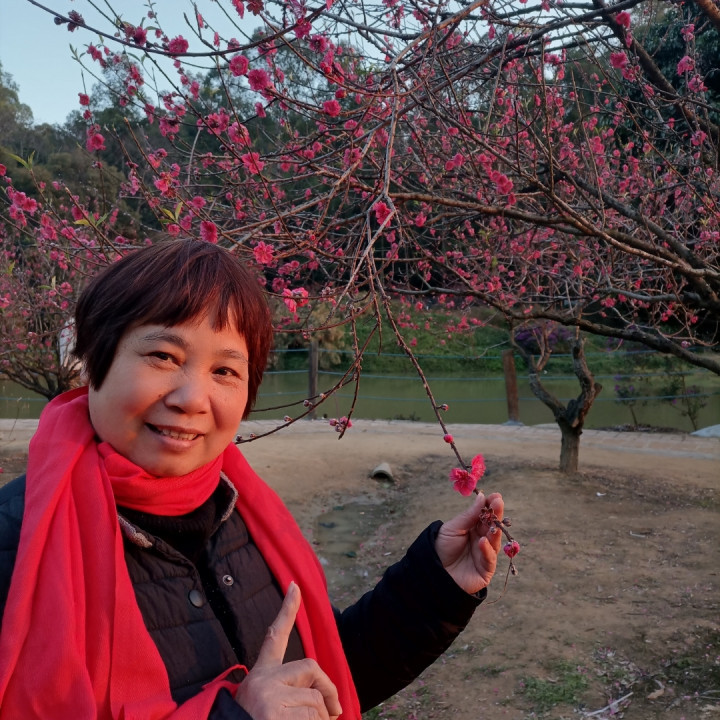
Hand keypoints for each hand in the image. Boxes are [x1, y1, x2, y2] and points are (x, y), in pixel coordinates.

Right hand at [234, 582, 341, 719]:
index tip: (295, 586)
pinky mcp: (273, 714)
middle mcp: (262, 681)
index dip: (286, 610)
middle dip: (329, 691)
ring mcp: (267, 697)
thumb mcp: (267, 707)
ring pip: (316, 701)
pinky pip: (312, 719)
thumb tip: (332, 707)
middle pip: (311, 668)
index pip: (275, 637)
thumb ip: (294, 696)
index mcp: (259, 676)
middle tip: (336, 712)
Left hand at [435, 492, 503, 594]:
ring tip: (492, 519)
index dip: (491, 506)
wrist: (431, 571)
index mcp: (473, 529)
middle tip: (498, 502)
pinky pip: (489, 559)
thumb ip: (469, 515)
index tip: (496, 496)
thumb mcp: (453, 528)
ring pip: (494, 542)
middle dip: (496, 515)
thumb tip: (482, 497)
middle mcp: (481, 541)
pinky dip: (487, 550)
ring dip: (494, 530)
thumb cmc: (441, 547)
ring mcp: (485, 555)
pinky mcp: (485, 570)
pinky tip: (482, 541)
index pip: (485, 516)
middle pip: (492, 527)